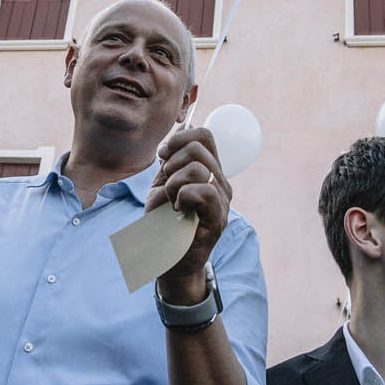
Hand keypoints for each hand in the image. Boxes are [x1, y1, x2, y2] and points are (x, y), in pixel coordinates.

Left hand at [149, 126, 231, 300]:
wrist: (165, 259)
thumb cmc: (163, 223)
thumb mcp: (163, 184)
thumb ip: (172, 158)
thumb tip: (183, 126)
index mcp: (209, 171)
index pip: (204, 136)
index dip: (180, 138)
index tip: (162, 156)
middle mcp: (220, 182)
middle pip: (199, 147)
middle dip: (172, 161)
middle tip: (166, 186)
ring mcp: (222, 201)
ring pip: (199, 168)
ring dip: (174, 183)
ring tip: (172, 202)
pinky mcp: (218, 219)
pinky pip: (204, 192)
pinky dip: (183, 196)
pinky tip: (178, 210)